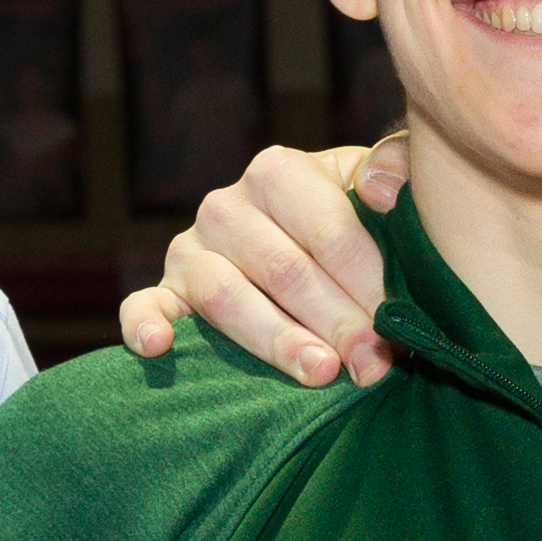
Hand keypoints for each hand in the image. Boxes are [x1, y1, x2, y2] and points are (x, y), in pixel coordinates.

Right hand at [119, 139, 409, 389]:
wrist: (305, 238)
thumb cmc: (354, 216)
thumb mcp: (379, 182)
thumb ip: (396, 167)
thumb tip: (380, 191)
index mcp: (277, 172)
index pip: (327, 233)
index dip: (368, 282)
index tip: (399, 326)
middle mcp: (225, 206)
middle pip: (284, 271)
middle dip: (335, 323)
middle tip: (373, 365)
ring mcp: (189, 250)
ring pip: (227, 297)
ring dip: (276, 339)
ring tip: (320, 373)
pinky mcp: (165, 291)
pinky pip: (142, 306)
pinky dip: (143, 324)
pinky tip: (158, 345)